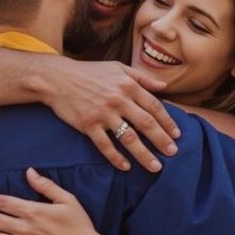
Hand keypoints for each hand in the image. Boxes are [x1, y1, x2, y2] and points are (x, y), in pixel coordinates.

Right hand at [33, 57, 179, 171]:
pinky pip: (105, 145)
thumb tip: (163, 86)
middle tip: (173, 153)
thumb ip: (141, 77)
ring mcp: (103, 114)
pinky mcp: (88, 125)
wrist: (57, 78)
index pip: (154, 106)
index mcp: (128, 85)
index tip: (177, 135)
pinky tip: (126, 167)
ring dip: (144, 154)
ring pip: (128, 138)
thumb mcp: (117, 67)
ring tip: (155, 166)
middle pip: (146, 124)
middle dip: (162, 140)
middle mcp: (118, 100)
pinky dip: (116, 158)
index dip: (168, 122)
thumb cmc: (89, 72)